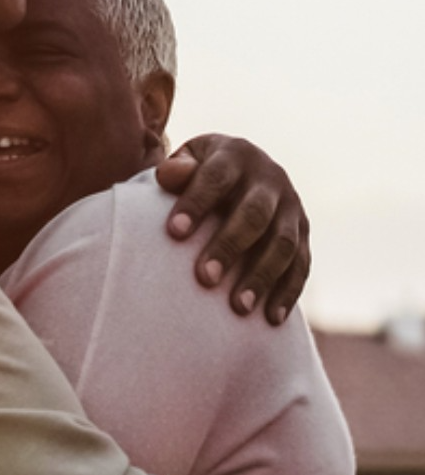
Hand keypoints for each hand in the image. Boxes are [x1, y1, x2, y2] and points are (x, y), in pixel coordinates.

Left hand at [156, 134, 309, 324]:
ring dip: (262, 276)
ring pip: (283, 244)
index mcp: (236, 155)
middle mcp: (270, 179)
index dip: (196, 203)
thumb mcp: (188, 160)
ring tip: (237, 307)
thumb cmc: (199, 172)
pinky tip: (270, 318)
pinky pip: (302, 266)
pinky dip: (287, 292)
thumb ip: (176, 169)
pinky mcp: (304, 234)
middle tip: (204, 278)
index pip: (216, 178)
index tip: (174, 233)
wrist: (242, 170)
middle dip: (230, 246)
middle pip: (254, 214)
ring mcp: (292, 207)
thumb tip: (168, 175)